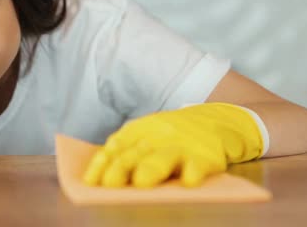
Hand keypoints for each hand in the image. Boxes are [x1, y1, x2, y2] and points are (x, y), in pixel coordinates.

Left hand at [83, 103, 263, 187]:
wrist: (215, 120)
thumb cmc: (170, 135)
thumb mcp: (146, 134)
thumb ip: (125, 150)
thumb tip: (97, 177)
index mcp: (139, 130)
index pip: (115, 146)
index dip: (102, 164)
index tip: (91, 181)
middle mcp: (157, 136)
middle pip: (135, 153)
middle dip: (120, 169)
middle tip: (109, 185)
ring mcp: (181, 145)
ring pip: (163, 157)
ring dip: (151, 169)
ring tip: (141, 182)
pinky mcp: (206, 156)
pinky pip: (198, 165)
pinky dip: (193, 173)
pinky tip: (187, 182)